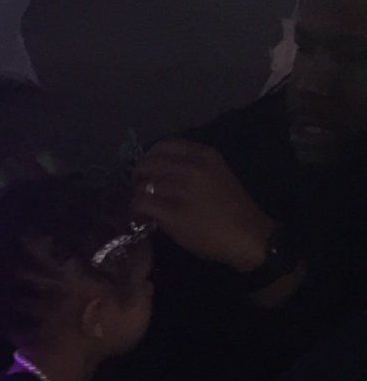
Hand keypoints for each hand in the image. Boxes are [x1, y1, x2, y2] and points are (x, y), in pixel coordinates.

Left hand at [131, 141, 272, 273]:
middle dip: (138, 174)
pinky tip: (142, 216)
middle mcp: (191, 167)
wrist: (245, 234)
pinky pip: (142, 204)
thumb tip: (163, 174)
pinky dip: (137, 209)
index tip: (149, 169)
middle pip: (149, 163)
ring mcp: (180, 189)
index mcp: (203, 155)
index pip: (164, 146)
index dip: (150, 157)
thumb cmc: (232, 209)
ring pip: (142, 183)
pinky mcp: (172, 212)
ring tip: (141, 204)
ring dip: (136, 194)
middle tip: (138, 187)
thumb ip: (192, 169)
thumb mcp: (216, 175)